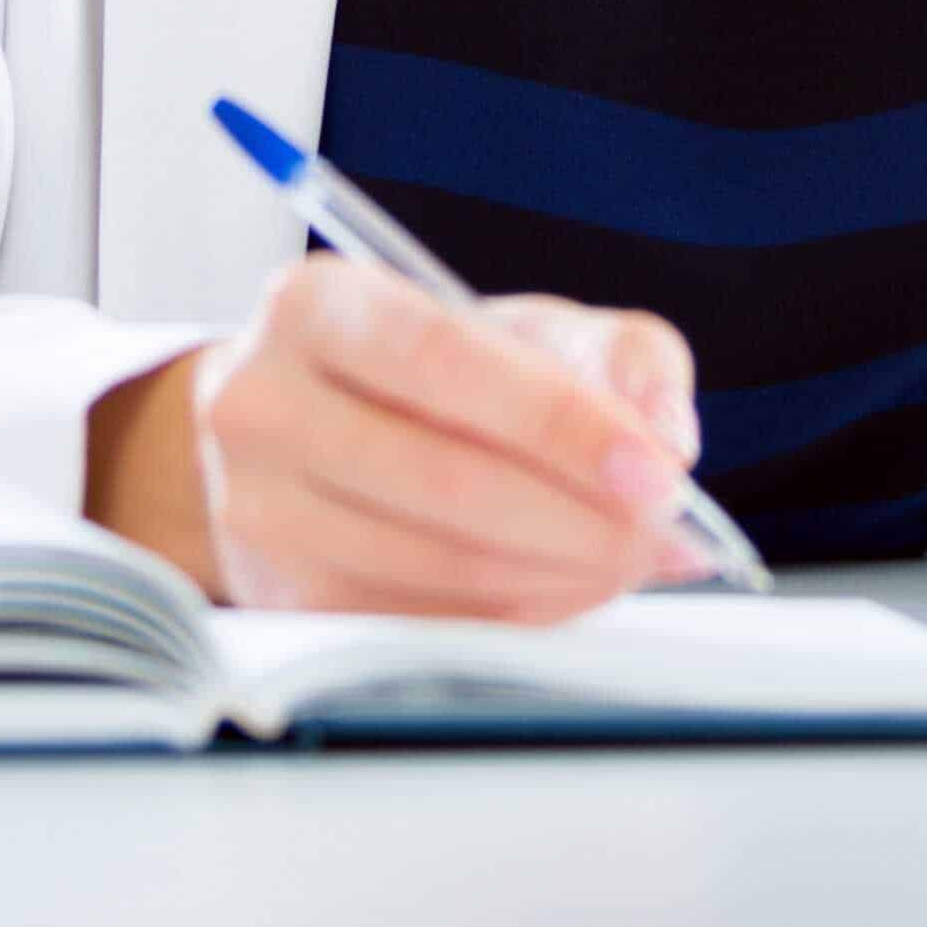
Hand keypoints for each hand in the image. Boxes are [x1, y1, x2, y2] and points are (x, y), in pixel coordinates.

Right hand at [85, 261, 708, 617]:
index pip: (443, 361)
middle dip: (575, 517)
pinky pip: (413, 623)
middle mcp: (262, 402)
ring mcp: (258, 509)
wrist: (312, 422)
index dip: (558, 423)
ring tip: (630, 561)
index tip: (655, 470)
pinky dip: (510, 615)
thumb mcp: (527, 327)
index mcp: (318, 303)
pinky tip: (565, 589)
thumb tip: (668, 436)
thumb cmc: (433, 369)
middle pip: (438, 477)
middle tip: (662, 533)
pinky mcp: (278, 595)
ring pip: (428, 564)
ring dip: (554, 576)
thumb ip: (619, 356)